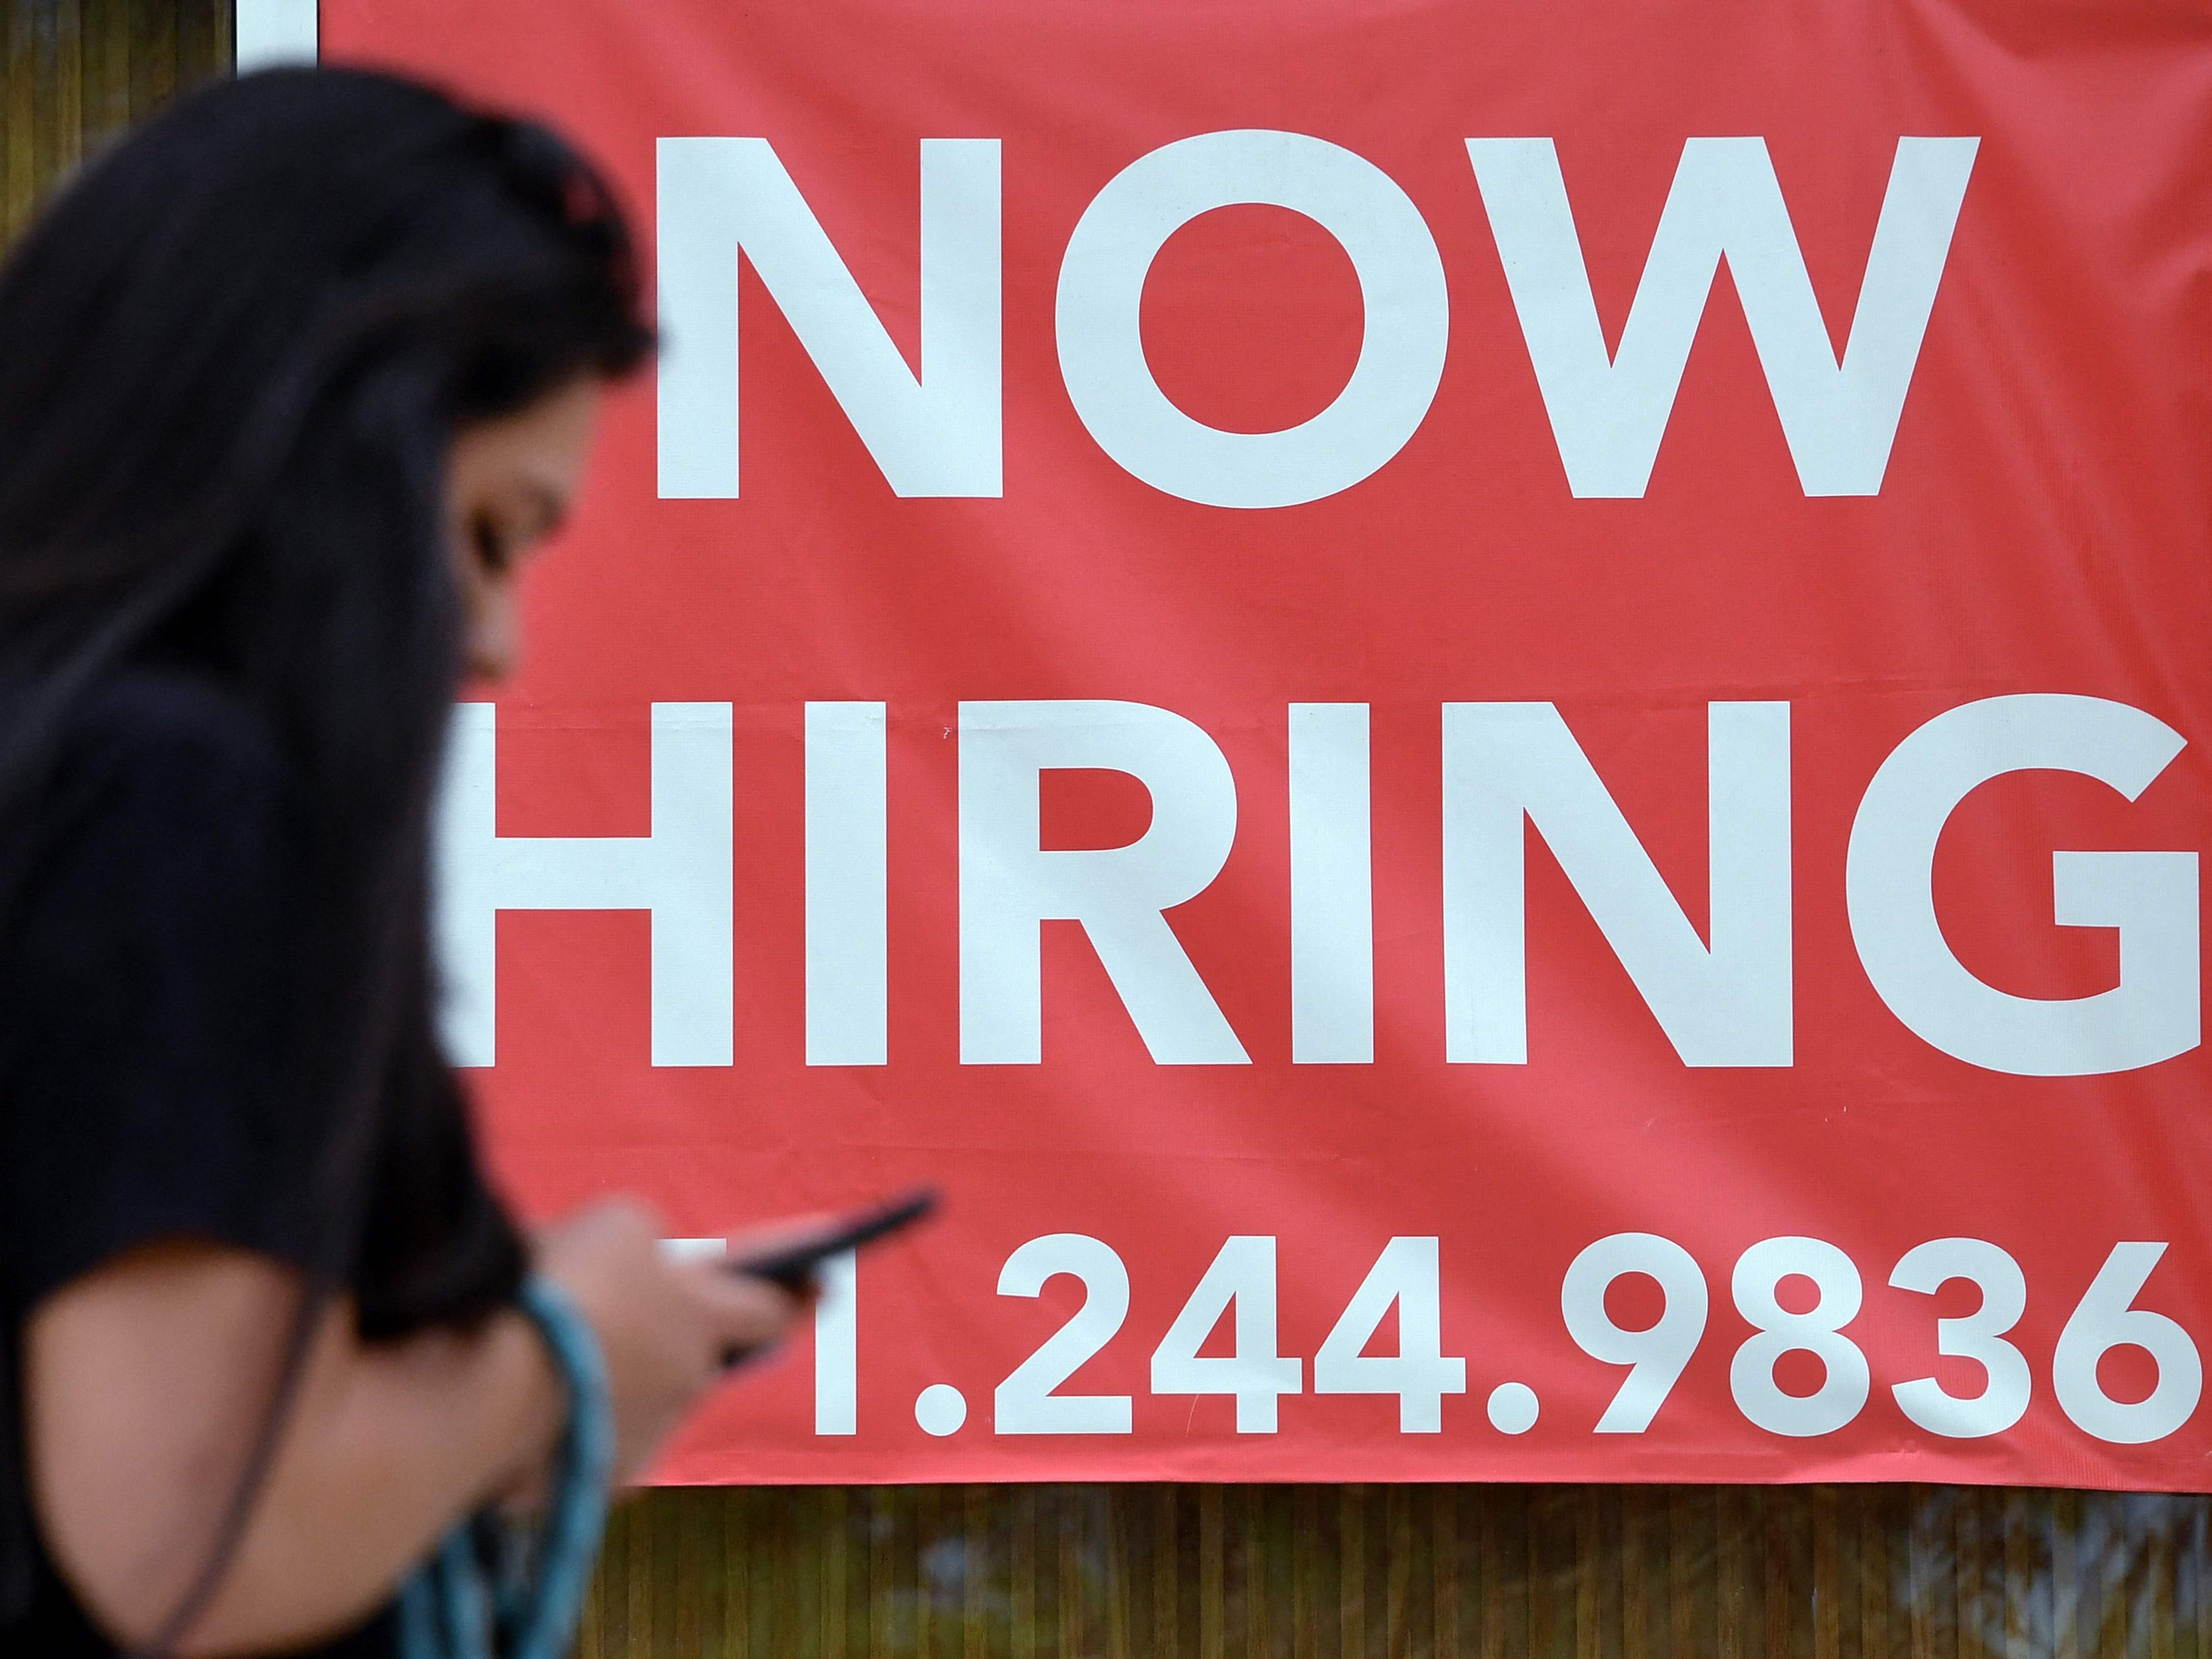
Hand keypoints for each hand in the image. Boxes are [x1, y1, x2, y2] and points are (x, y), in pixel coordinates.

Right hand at [534, 1198, 799, 1485]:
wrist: (490, 1378)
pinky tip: (540, 1402)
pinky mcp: (600, 1482)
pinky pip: (600, 1442)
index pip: (770, 1311)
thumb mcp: (619, 1223)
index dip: (792, 1296)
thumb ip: (649, 1245)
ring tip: (559, 1353)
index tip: (818, 1284)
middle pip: (697, 1357)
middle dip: (668, 1336)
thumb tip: (643, 1270)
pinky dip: (579, 1423)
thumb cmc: (564, 1281)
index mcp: (706, 1318)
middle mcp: (689, 1384)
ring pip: (646, 1401)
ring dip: (619, 1379)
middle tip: (615, 1311)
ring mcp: (646, 1439)